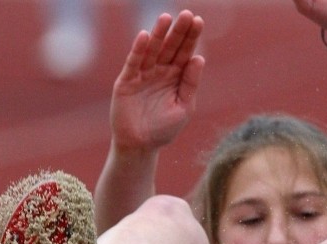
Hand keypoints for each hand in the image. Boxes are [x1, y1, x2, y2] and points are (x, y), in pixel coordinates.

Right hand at [110, 11, 203, 151]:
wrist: (141, 146)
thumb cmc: (164, 129)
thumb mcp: (184, 107)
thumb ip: (190, 83)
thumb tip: (199, 59)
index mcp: (176, 77)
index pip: (185, 53)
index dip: (191, 37)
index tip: (199, 21)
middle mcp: (160, 71)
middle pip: (171, 47)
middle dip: (178, 31)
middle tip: (187, 14)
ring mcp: (143, 74)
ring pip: (152, 51)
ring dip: (159, 34)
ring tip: (166, 18)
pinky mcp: (127, 81)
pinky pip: (134, 62)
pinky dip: (139, 50)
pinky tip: (145, 36)